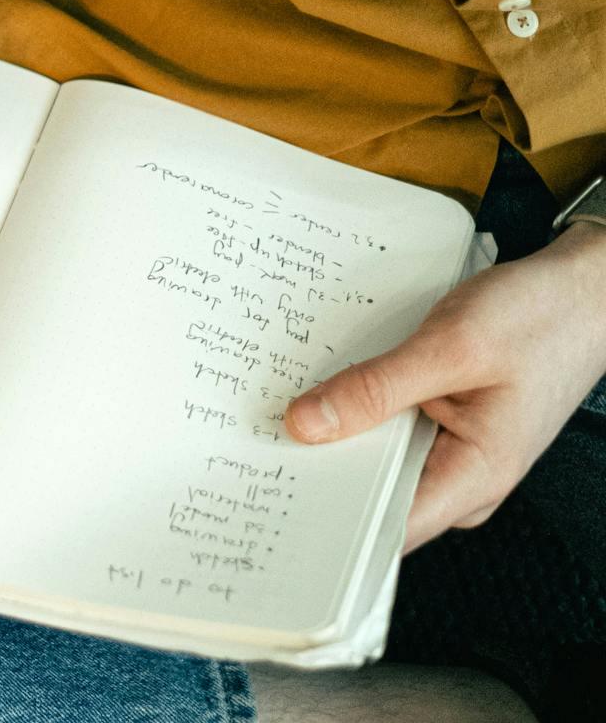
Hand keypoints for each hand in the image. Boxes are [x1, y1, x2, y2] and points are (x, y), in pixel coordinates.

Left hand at [281, 221, 605, 551]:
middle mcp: (462, 479)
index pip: (387, 529)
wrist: (584, 291)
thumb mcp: (451, 347)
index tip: (269, 499)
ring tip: (268, 418)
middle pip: (371, 498)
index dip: (326, 522)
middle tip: (248, 448)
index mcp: (476, 477)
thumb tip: (305, 425)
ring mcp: (452, 453)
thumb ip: (376, 389)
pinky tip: (314, 394)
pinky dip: (354, 415)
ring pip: (375, 464)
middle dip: (315, 474)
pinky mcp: (443, 426)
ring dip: (330, 440)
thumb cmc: (539, 318)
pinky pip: (387, 433)